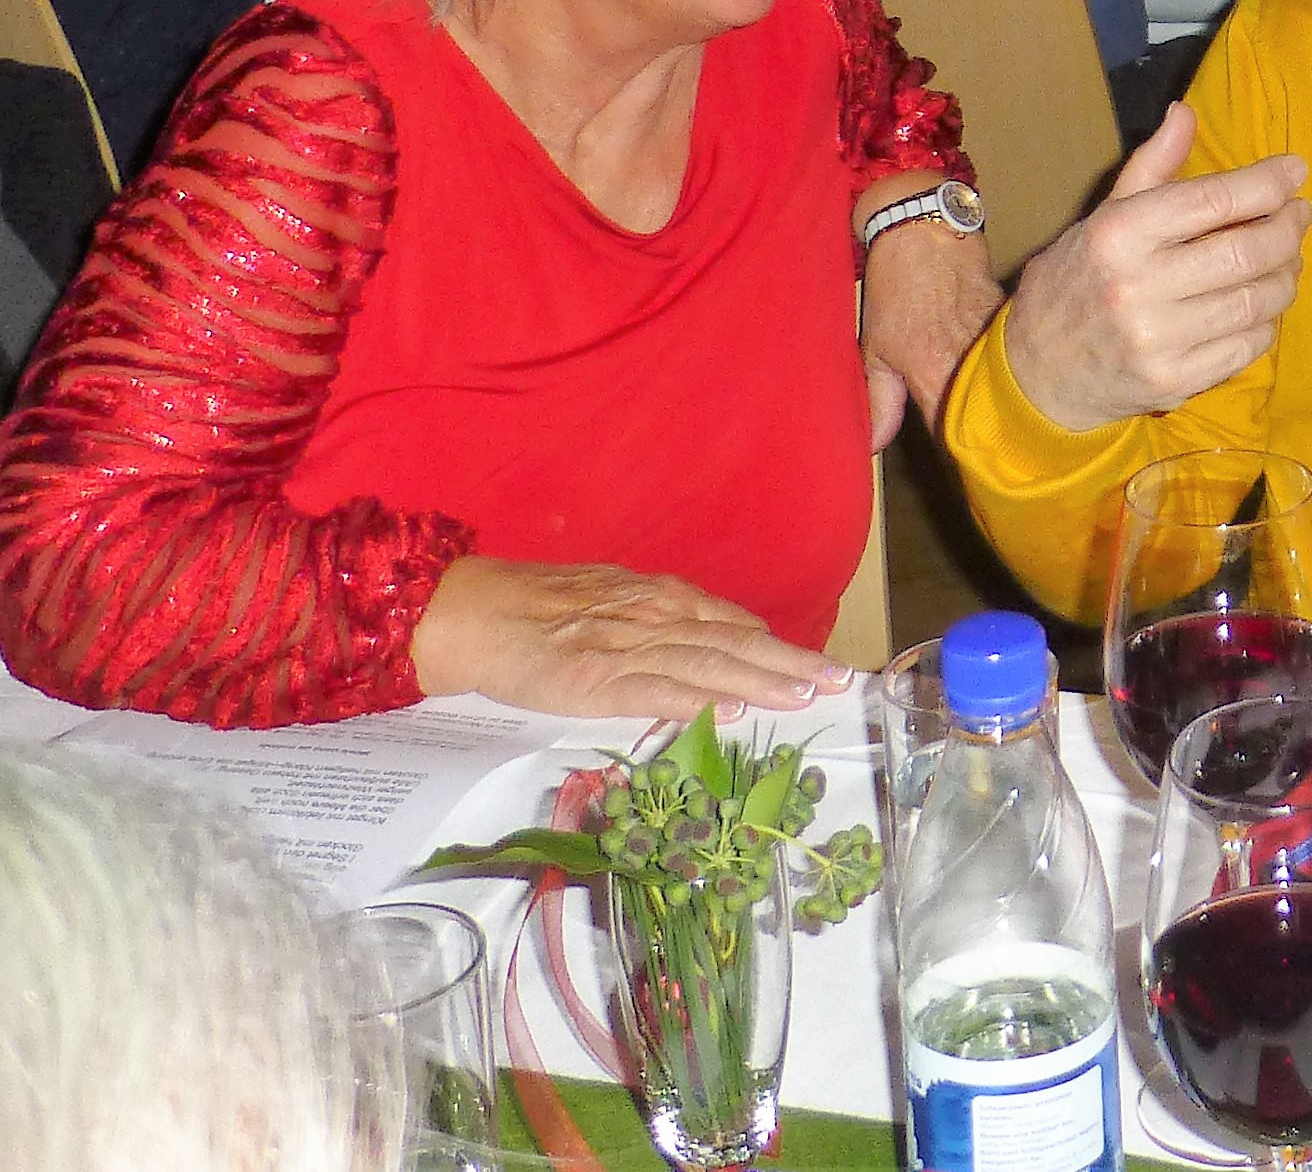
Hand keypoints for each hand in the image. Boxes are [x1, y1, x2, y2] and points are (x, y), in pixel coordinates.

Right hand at [409, 556, 844, 719]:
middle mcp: (652, 618)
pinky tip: (730, 710)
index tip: (824, 669)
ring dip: (760, 681)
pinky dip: (694, 701)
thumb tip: (721, 643)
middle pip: (733, 642)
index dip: (782, 648)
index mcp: (660, 599)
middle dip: (790, 665)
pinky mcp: (592, 682)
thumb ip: (667, 621)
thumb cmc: (540, 610)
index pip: (735, 625)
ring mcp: (624, 649)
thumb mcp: (616, 601)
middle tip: (838, 683)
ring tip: (803, 696)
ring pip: (706, 665)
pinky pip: (652, 690)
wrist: (473, 611)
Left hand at [860, 205, 1003, 443]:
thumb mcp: (876, 348)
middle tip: (978, 441)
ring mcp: (996, 340)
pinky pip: (1010, 355)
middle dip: (983, 429)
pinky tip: (996, 369)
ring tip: (990, 410)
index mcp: (939, 378)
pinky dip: (1004, 366)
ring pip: (1003, 385)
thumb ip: (879, 402)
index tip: (961, 461)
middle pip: (988, 414)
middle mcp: (975, 364)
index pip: (957, 435)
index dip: (958, 450)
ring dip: (995, 398)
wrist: (926, 230)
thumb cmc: (897, 287)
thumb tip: (873, 446)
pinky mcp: (1009, 320)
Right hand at [1000, 104, 1308, 431]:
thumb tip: (1185, 112)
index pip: (1213, 200)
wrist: (1039, 370)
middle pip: (1246, 252)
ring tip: (1288, 257)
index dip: (1267, 183)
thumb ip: (1151, 166)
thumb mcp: (1104, 216)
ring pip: (1257, 301)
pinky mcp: (1175, 383)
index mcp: (1119, 234)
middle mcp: (1137, 287)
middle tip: (1300, 216)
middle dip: (1288, 229)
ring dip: (1287, 274)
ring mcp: (1158, 341)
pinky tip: (1262, 302)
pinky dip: (1268, 319)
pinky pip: (1249, 345)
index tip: (1295, 171)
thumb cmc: (1079, 279)